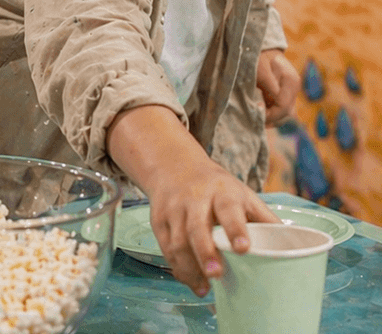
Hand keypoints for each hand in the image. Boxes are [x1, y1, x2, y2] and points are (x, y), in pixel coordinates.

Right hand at [148, 159, 277, 295]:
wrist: (173, 166)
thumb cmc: (216, 187)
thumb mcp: (242, 193)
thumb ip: (264, 218)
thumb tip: (295, 248)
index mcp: (222, 192)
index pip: (228, 209)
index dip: (235, 229)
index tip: (243, 248)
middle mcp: (194, 198)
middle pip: (197, 227)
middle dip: (205, 252)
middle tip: (216, 275)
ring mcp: (174, 208)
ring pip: (177, 241)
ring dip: (189, 267)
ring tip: (204, 288)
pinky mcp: (158, 219)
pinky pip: (165, 247)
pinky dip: (177, 267)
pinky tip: (190, 280)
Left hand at [256, 50, 299, 125]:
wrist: (260, 45)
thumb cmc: (258, 55)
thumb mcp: (260, 68)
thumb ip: (266, 87)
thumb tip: (265, 107)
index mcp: (290, 82)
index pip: (283, 107)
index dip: (269, 115)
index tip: (255, 114)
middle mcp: (294, 88)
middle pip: (287, 114)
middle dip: (271, 119)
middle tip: (254, 119)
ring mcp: (291, 91)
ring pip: (285, 114)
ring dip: (271, 118)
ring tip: (256, 117)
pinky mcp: (285, 93)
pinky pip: (281, 108)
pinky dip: (271, 113)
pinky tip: (260, 113)